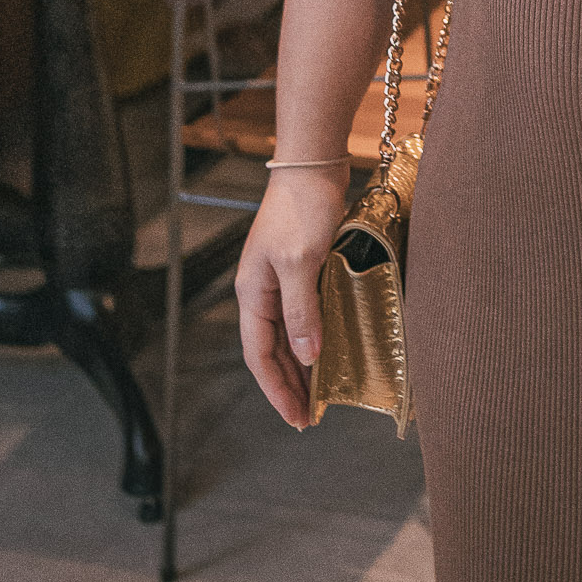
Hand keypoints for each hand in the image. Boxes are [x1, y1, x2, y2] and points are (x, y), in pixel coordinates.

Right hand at [236, 167, 349, 428]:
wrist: (313, 163)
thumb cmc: (302, 207)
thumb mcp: (301, 262)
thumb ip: (302, 311)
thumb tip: (307, 357)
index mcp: (253, 293)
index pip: (260, 356)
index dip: (277, 389)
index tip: (296, 418)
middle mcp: (262, 291)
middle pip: (272, 351)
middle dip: (289, 385)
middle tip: (310, 417)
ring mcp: (280, 279)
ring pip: (288, 335)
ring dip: (302, 365)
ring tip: (319, 394)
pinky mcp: (301, 268)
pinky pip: (304, 315)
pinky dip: (314, 337)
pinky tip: (329, 350)